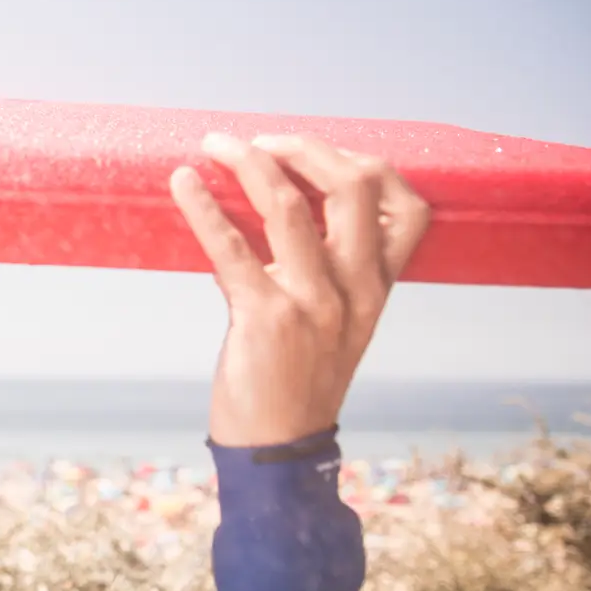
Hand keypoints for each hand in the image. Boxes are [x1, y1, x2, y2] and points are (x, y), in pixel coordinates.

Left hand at [170, 133, 430, 448]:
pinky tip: (183, 184)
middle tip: (255, 141)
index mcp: (379, 286)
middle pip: (353, 186)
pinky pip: (232, 248)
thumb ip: (321, 269)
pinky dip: (203, 208)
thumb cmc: (298, 379)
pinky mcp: (266, 319)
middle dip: (301, 146)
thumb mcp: (334, 320)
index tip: (310, 152)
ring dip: (247, 163)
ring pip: (289, 205)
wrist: (280, 448)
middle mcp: (357, 289)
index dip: (362, 163)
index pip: (407, 206)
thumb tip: (269, 210)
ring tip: (214, 145)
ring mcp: (314, 303)